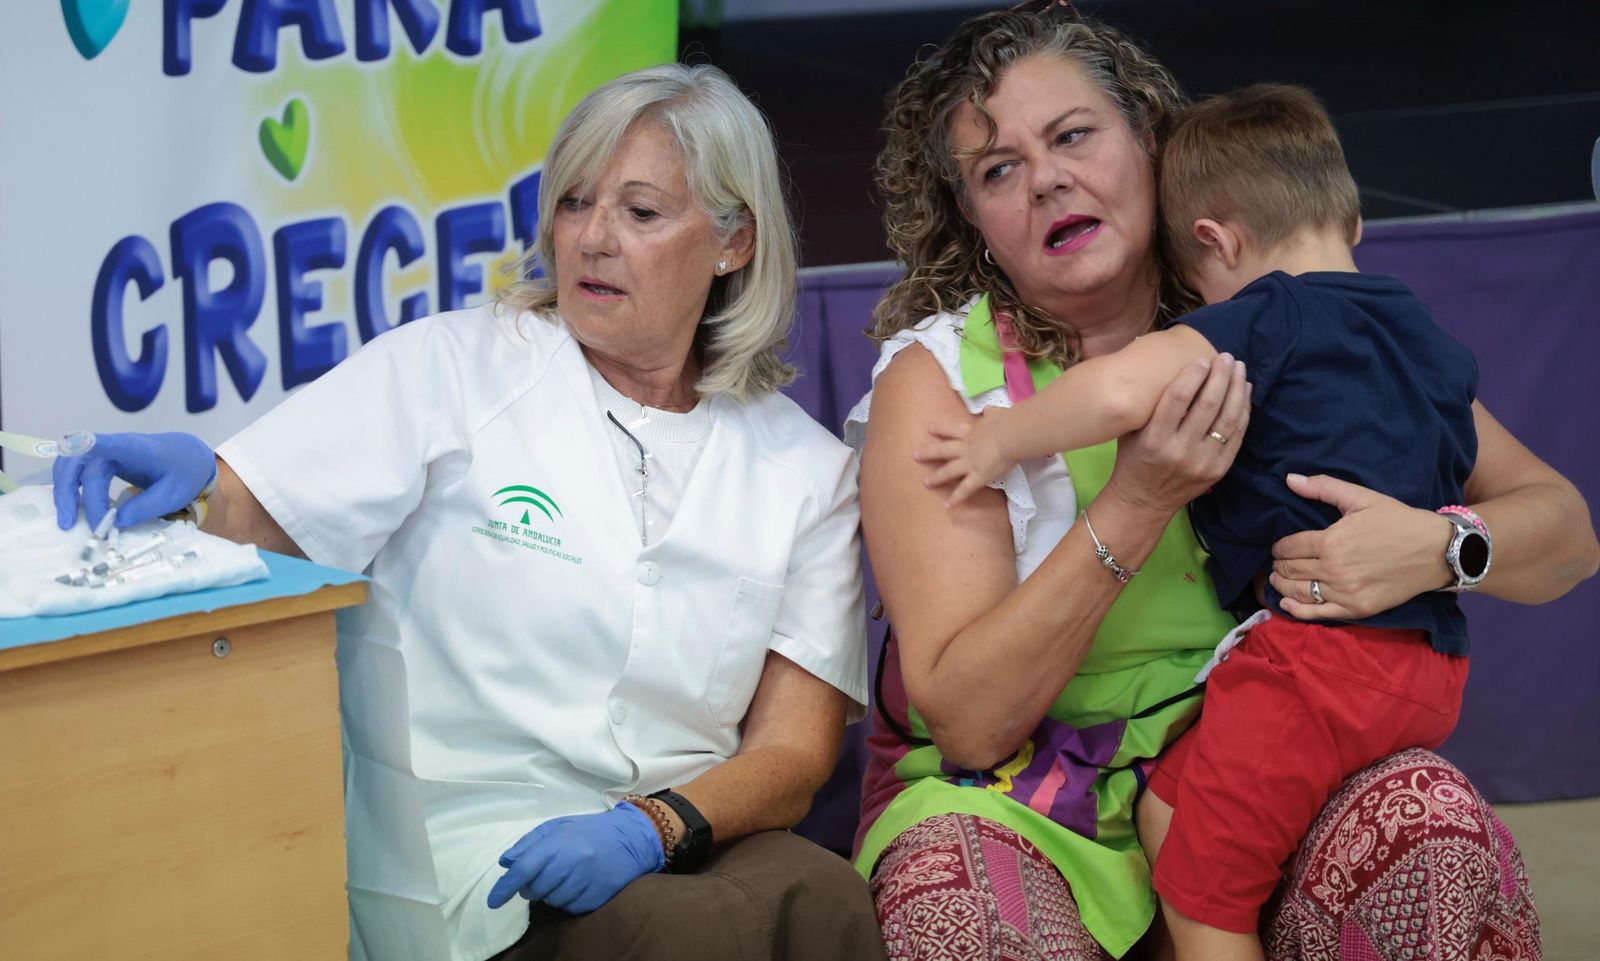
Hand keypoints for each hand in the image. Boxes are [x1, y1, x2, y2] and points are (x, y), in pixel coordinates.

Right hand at [52, 432, 216, 530]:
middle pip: (79, 462)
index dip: (88, 444)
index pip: (108, 443)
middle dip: (68, 492)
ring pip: (72, 467)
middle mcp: (115, 447)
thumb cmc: (184, 472)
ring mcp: (106, 454)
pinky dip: (71, 492)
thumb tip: (115, 522)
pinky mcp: (103, 464)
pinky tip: (74, 511)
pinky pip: (78, 474)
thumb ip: (145, 507)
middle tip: (68, 523)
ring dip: (65, 493)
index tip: (73, 448)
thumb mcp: (173, 494)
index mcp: (137, 449)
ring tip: (68, 522)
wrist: (190, 458)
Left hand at [486, 802, 664, 914]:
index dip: (506, 886)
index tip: (493, 900)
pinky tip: (575, 885)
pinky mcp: (597, 896)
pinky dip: (566, 900)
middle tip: (542, 875)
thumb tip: (506, 863)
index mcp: (561, 842)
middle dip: (531, 886)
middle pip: (535, 888)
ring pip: (551, 900)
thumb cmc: (590, 831)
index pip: (525, 868)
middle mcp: (573, 862)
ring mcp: (587, 881)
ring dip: (549, 893)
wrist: (631, 839)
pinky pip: (569, 907)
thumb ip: (530, 843)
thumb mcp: (559, 826)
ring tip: (562, 877)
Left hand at [915, 408, 1013, 507]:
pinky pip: (965, 490)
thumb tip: (988, 409)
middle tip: (915, 456)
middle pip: (942, 451)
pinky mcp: (978, 477)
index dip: (939, 429)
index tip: (928, 429)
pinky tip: (947, 506)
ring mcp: (969, 463)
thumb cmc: (1005, 422)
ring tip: (926, 483)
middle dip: (928, 453)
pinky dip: (957, 498)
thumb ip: (990, 413)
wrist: (1010, 435)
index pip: (950, 429)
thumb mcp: (996, 413)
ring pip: (949, 471)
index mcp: (969, 431)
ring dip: (937, 477)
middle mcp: (964, 448)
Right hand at [1103, 354, 1249, 515]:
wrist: (1143, 502)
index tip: (1202, 359)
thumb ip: (1143, 400)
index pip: (1179, 398)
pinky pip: (1237, 435)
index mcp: (1155, 438)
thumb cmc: (1132, 460)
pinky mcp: (1218, 470)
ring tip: (1239, 368)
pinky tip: (1244, 392)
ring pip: (1227, 418)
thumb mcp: (1129, 431)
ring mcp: (1203, 462)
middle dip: (1220, 376)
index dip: (1194, 374)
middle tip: (1226, 356)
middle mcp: (1180, 450)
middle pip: (1208, 404)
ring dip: (1236, 389)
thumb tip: (1144, 353)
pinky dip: (1243, 410)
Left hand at [1269, 473, 1454, 620]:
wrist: (1436, 551)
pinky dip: (1296, 609)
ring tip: (1277, 579)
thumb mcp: (1362, 498)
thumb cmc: (1398, 521)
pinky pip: (1317, 613)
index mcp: (1331, 541)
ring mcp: (1344, 593)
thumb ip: (1324, 488)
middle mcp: (1334, 569)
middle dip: (1278, 565)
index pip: (1289, 547)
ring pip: (1298, 591)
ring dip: (1282, 585)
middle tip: (1276, 562)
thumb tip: (1289, 479)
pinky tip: (1286, 602)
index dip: (1278, 547)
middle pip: (1290, 569)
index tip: (1277, 547)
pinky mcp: (1356, 609)